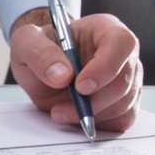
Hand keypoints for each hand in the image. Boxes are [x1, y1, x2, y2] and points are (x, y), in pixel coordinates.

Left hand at [9, 9, 142, 131]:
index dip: (105, 67)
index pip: (121, 43)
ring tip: (61, 112)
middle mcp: (122, 53)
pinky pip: (123, 119)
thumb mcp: (26, 42)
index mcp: (104, 29)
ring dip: (91, 115)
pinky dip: (99, 125)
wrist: (42, 68)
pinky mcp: (124, 102)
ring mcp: (128, 79)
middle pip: (125, 80)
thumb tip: (62, 75)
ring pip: (124, 103)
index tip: (80, 86)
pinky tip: (77, 118)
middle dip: (92, 102)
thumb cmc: (40, 49)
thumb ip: (40, 53)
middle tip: (60, 110)